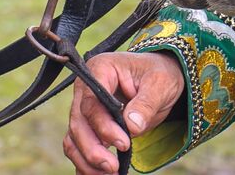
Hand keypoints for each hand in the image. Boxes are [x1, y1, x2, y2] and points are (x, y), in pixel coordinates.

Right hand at [63, 51, 185, 173]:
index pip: (92, 102)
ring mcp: (84, 107)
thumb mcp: (160, 84)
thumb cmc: (159, 74)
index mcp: (100, 69)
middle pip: (78, 123)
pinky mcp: (88, 124)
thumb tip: (132, 127)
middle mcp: (85, 88)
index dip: (103, 126)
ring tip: (109, 174)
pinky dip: (85, 163)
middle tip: (113, 167)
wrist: (160, 79)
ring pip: (74, 138)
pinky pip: (78, 146)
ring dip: (87, 160)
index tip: (124, 143)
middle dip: (93, 149)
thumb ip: (145, 104)